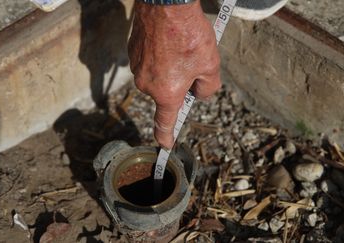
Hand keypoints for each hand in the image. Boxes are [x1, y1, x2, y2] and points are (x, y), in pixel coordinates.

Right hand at [128, 0, 220, 148]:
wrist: (166, 4)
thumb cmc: (190, 35)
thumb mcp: (211, 65)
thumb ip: (207, 88)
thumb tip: (197, 93)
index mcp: (166, 93)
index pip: (164, 123)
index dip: (166, 136)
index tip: (166, 144)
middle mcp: (147, 85)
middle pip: (166, 92)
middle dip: (180, 83)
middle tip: (192, 61)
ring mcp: (137, 67)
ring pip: (158, 75)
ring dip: (169, 67)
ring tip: (180, 45)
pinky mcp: (132, 52)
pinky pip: (149, 60)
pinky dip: (159, 55)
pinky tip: (168, 39)